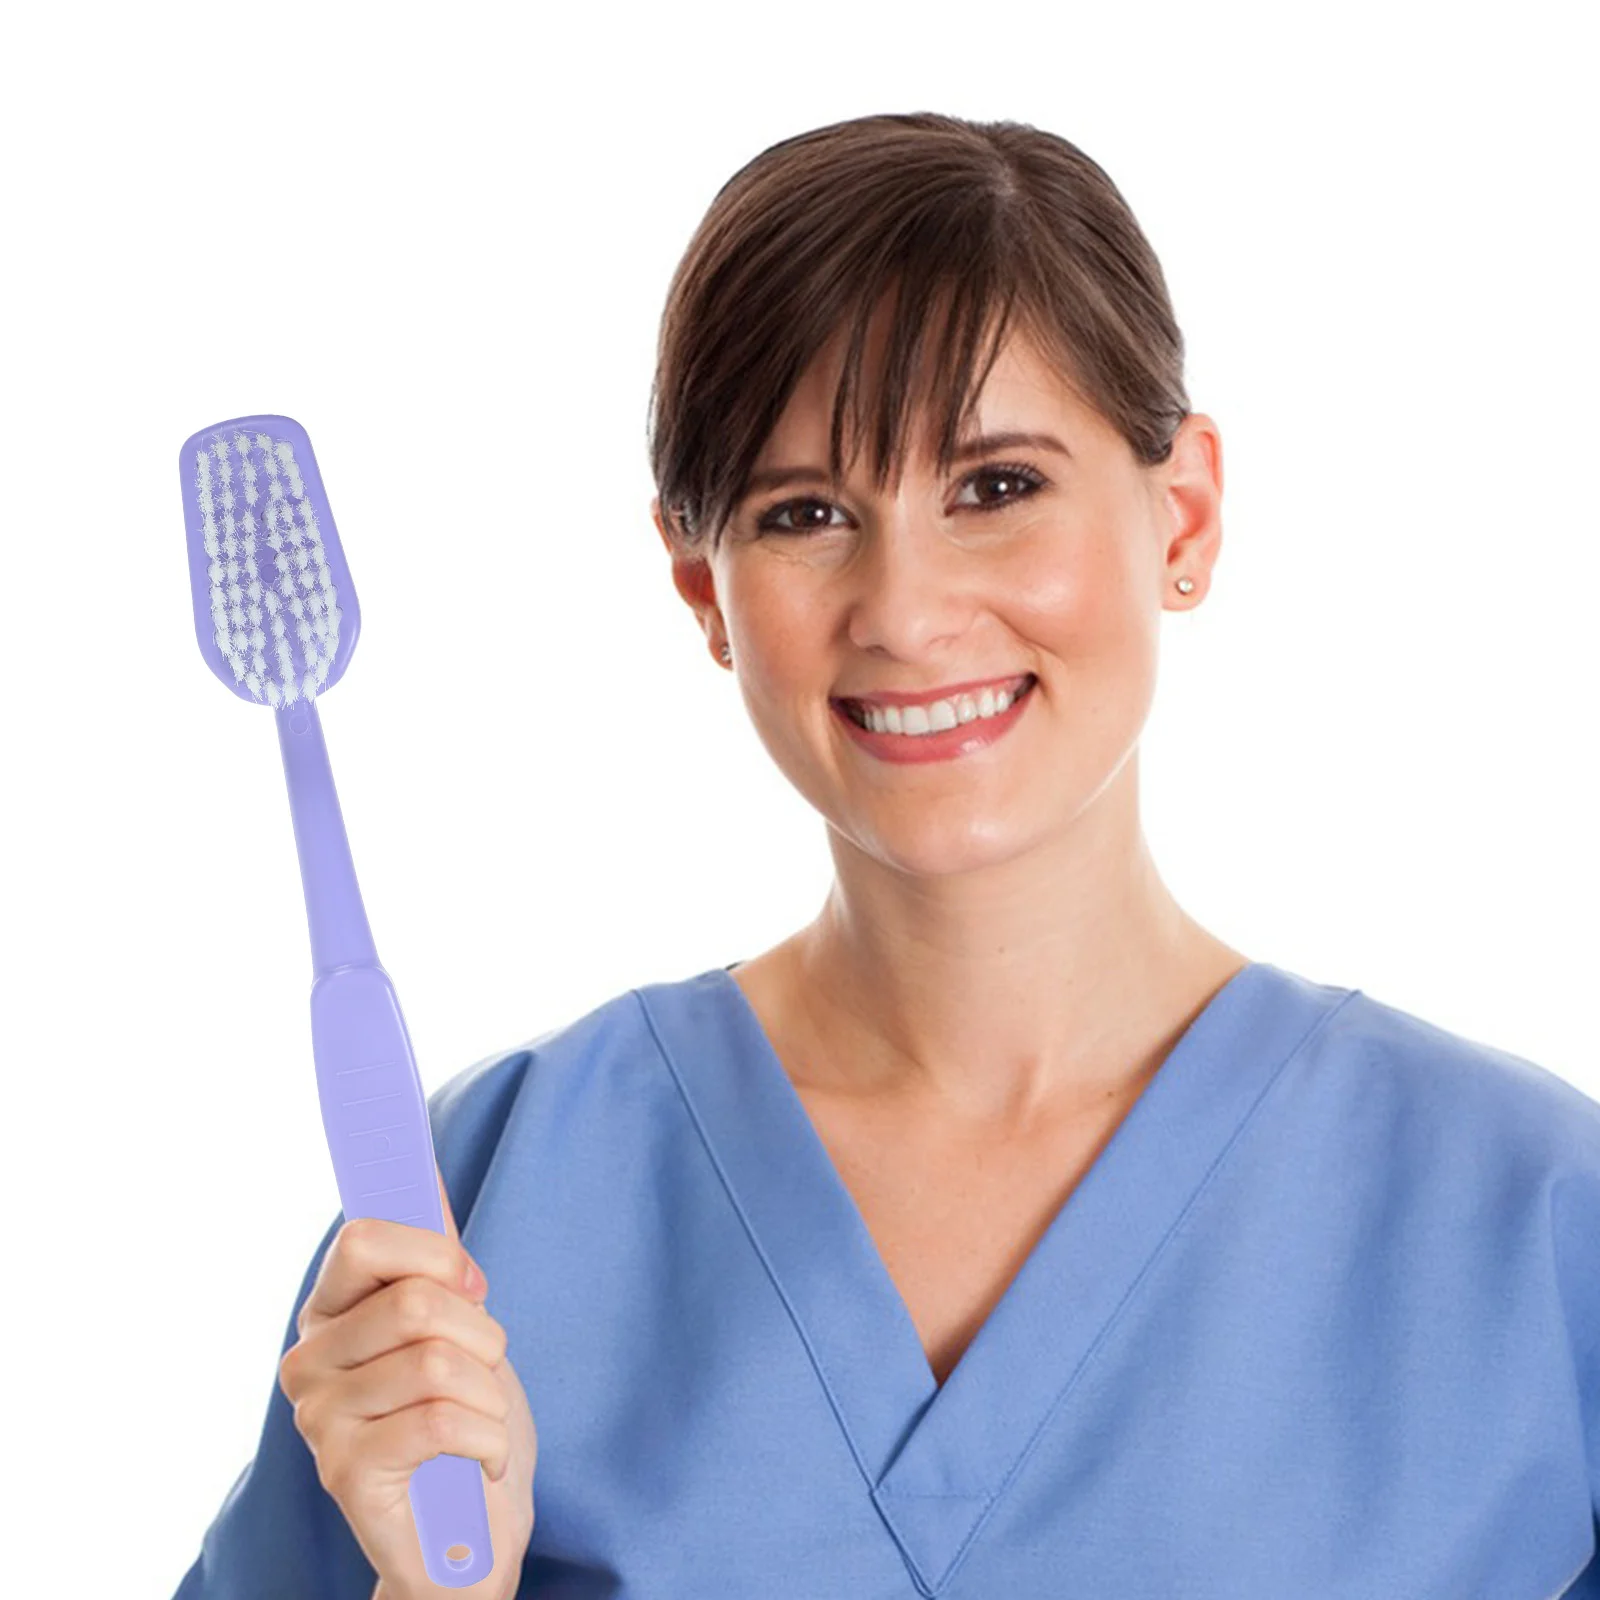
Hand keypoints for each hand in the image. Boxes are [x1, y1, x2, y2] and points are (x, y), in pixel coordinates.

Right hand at [279, 1164, 536, 1595]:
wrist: (468, 1532)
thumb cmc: (463, 1417)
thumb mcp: (456, 1322)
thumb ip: (430, 1253)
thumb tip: (420, 1172)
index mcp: (329, 1310)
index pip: (362, 1238)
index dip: (433, 1251)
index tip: (469, 1281)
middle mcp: (307, 1359)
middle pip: (416, 1300)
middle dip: (480, 1331)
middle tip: (483, 1365)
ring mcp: (318, 1419)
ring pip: (438, 1361)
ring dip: (489, 1392)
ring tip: (481, 1418)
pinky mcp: (345, 1473)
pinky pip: (443, 1422)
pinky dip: (487, 1438)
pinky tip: (481, 1459)